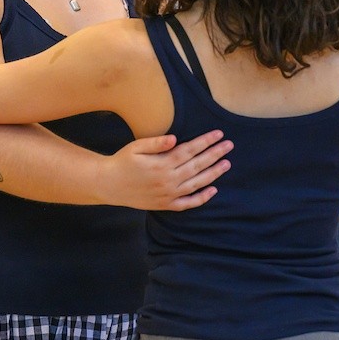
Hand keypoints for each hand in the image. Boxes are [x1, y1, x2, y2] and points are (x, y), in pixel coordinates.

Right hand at [101, 129, 232, 210]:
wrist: (109, 185)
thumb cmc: (122, 161)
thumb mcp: (136, 147)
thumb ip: (156, 143)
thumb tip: (175, 138)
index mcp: (162, 164)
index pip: (189, 150)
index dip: (205, 142)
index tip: (219, 134)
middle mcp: (168, 180)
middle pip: (197, 165)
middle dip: (215, 154)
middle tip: (229, 145)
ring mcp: (168, 194)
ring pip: (197, 184)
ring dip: (213, 174)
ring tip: (226, 164)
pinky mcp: (165, 205)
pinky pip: (188, 203)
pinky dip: (202, 198)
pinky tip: (213, 190)